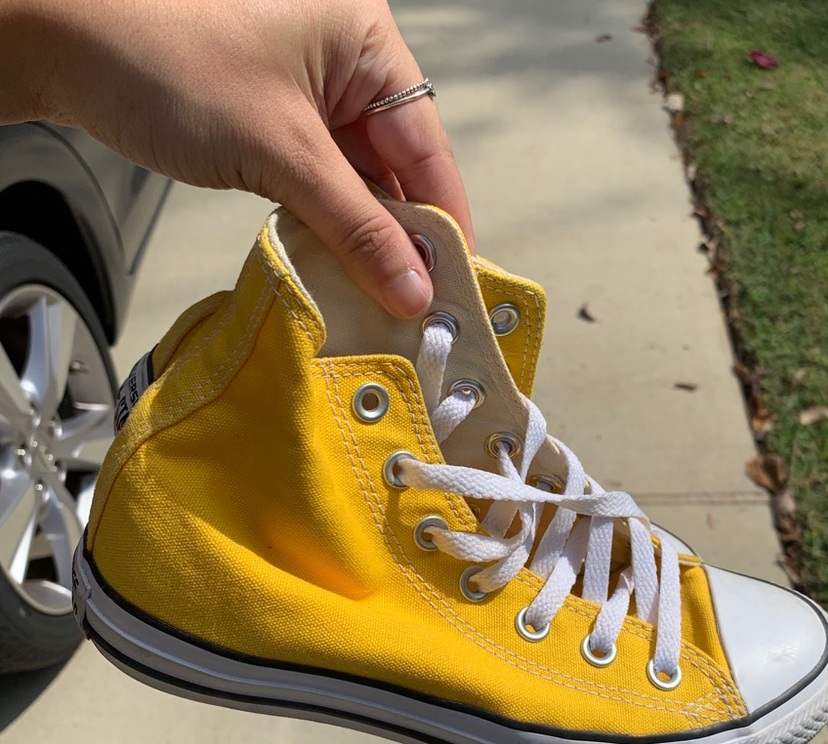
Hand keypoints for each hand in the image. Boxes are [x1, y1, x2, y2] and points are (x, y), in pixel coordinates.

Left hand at [3, 0, 473, 317]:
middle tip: (414, 305)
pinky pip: (318, 174)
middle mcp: (345, 57)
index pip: (428, 145)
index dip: (442, 221)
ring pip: (356, 175)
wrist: (57, 36)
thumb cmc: (167, 61)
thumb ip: (356, 226)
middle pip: (395, 164)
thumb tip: (414, 289)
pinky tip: (336, 262)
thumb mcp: (280, 151)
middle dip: (401, 236)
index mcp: (365, 38)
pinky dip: (325, 218)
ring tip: (378, 295)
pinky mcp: (273, 111)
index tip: (452, 285)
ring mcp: (307, 85)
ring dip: (361, 234)